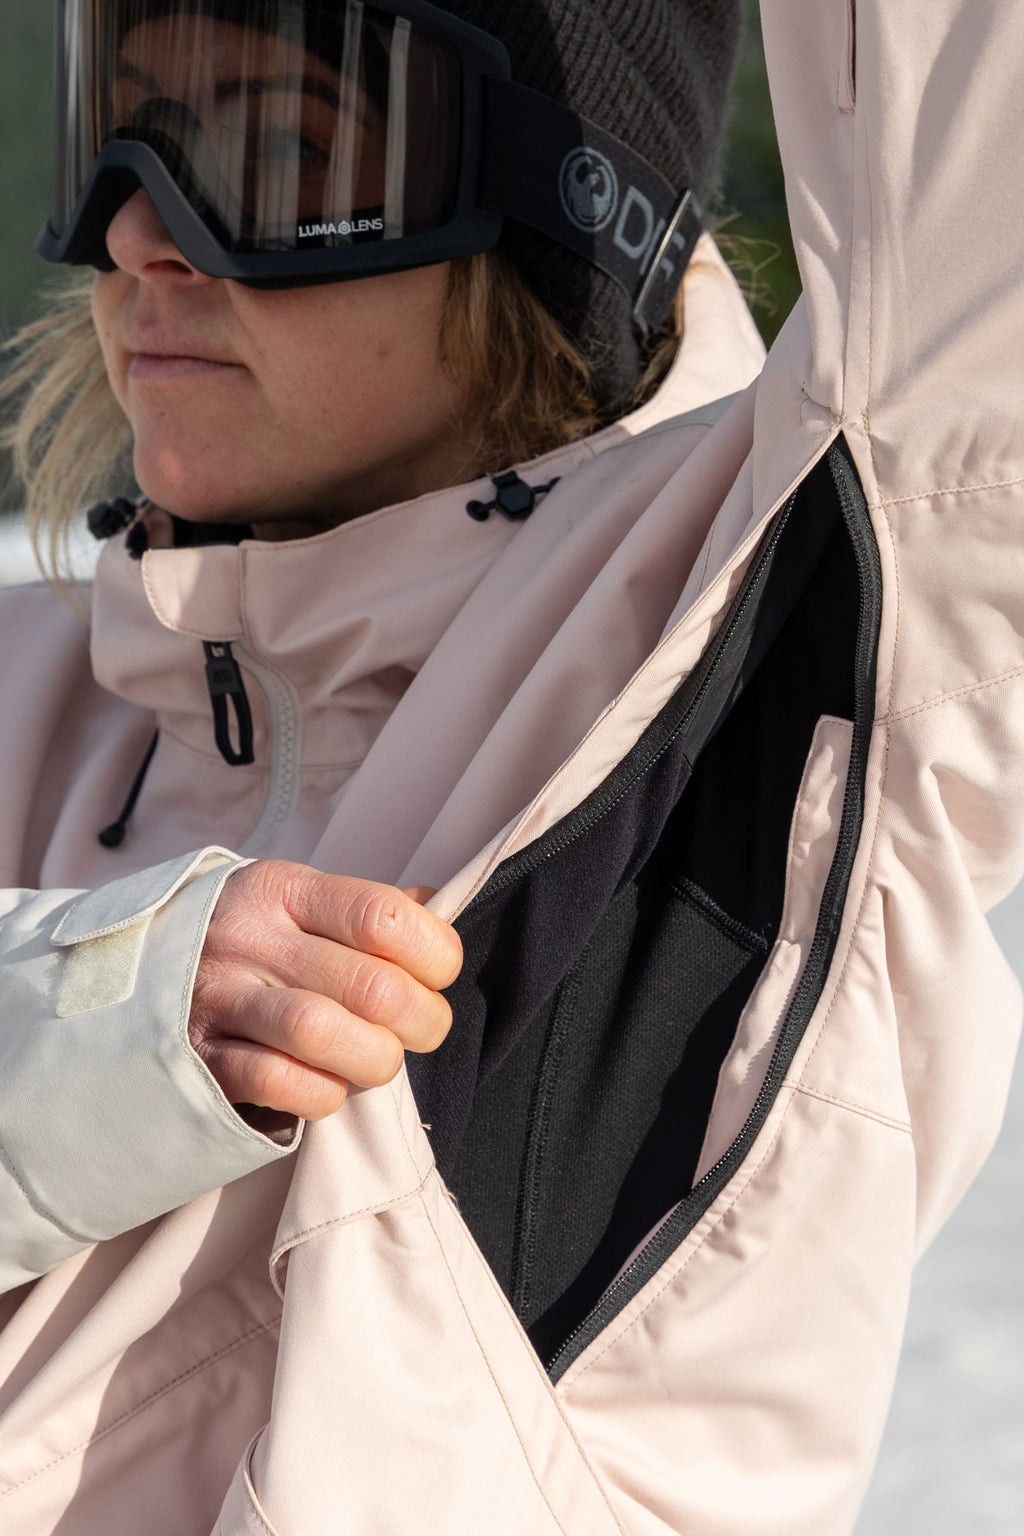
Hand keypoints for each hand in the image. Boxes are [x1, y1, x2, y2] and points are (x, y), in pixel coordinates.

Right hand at [188, 861, 461, 1121]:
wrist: (128, 976)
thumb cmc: (244, 942)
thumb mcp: (296, 902)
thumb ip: (367, 909)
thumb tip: (438, 905)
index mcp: (283, 889)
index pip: (382, 914)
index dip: (434, 952)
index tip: (438, 973)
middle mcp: (249, 940)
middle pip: (371, 986)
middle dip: (422, 1020)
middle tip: (420, 1029)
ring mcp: (219, 1000)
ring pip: (326, 1034)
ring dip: (374, 1060)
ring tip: (377, 1059)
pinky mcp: (201, 1061)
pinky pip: (283, 1084)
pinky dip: (323, 1094)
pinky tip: (327, 1084)